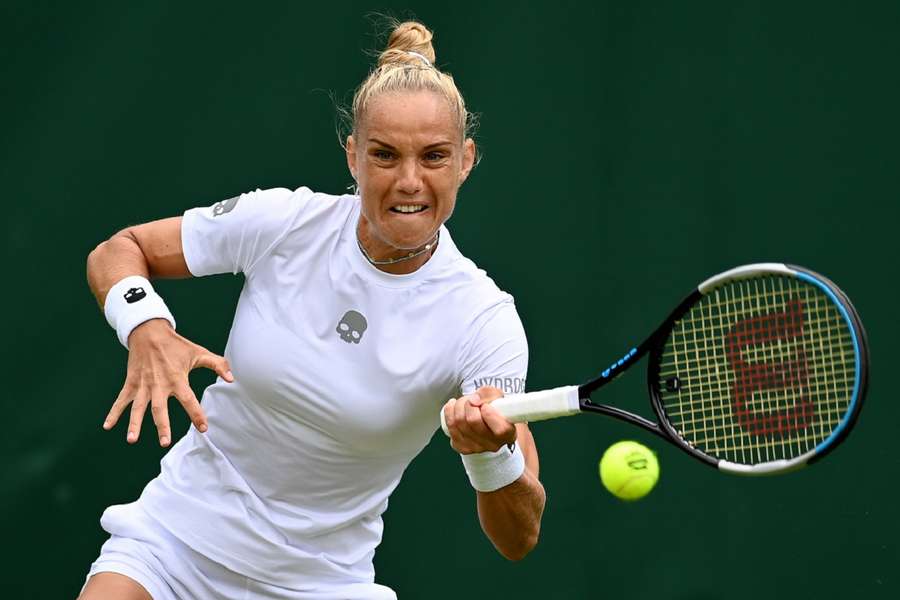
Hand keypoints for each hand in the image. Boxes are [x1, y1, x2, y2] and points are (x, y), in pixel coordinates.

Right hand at [103, 318, 233, 446]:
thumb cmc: (176, 345)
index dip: (197, 414)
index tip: (203, 428)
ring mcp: (143, 385)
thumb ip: (218, 365)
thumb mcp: (199, 353)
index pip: (189, 400)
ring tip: (132, 439)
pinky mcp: (131, 383)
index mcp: (177, 379)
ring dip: (134, 424)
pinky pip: (121, 400)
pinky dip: (113, 413)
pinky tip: (107, 426)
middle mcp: (159, 384)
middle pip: (160, 408)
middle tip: (165, 442)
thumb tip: (232, 379)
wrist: (149, 331)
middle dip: (162, 426)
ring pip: (138, 408)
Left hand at [443, 386, 516, 453]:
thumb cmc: (495, 409)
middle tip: (471, 399)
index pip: (500, 429)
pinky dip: (449, 412)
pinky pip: (450, 428)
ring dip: (458, 406)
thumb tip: (473, 400)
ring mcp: (476, 448)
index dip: (489, 413)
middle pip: (473, 421)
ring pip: (459, 422)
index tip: (485, 405)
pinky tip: (454, 407)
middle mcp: (493, 445)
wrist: (486, 422)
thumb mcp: (498, 397)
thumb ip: (488, 393)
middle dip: (468, 403)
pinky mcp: (462, 448)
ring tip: (463, 402)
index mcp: (509, 434)